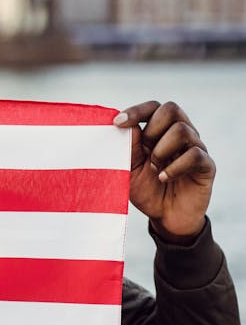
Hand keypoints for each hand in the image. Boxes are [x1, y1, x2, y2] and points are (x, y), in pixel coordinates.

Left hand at [114, 100, 214, 242]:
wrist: (166, 218)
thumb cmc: (147, 190)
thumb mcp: (129, 169)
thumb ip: (128, 147)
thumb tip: (126, 125)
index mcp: (161, 131)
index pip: (154, 107)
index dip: (136, 111)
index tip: (117, 123)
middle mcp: (180, 135)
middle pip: (171, 109)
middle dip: (152, 130)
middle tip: (145, 153)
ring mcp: (195, 148)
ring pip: (182, 130)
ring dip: (161, 150)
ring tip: (154, 169)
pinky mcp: (206, 166)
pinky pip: (194, 155)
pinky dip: (174, 167)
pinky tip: (163, 177)